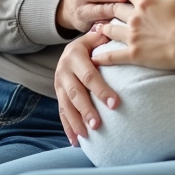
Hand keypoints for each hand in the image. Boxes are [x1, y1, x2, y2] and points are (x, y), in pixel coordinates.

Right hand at [54, 29, 117, 145]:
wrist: (71, 49)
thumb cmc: (92, 45)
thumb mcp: (95, 37)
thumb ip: (104, 38)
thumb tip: (115, 33)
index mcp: (74, 56)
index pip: (89, 75)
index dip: (101, 90)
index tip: (115, 104)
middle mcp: (63, 70)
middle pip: (76, 93)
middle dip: (87, 110)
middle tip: (98, 125)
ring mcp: (59, 84)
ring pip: (66, 105)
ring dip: (76, 121)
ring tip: (87, 135)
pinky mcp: (58, 95)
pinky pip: (61, 113)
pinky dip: (68, 128)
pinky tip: (75, 141)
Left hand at [95, 0, 174, 71]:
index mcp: (146, 2)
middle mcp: (135, 17)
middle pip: (115, 8)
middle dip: (110, 6)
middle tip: (104, 7)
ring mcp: (132, 36)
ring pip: (110, 29)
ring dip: (103, 27)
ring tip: (97, 28)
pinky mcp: (134, 54)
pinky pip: (113, 55)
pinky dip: (102, 56)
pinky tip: (94, 57)